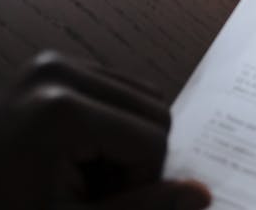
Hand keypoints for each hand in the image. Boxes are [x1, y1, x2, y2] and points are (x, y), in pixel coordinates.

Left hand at [0, 52, 208, 209]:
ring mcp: (53, 61)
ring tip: (80, 175)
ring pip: (140, 94)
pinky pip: (115, 85)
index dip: (140, 183)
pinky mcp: (51, 61)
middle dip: (135, 158)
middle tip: (92, 192)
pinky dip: (110, 121)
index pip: (152, 138)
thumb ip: (142, 209)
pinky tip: (74, 153)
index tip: (100, 206)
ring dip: (125, 139)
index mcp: (62, 109)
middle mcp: (59, 70)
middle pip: (153, 108)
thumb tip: (204, 194)